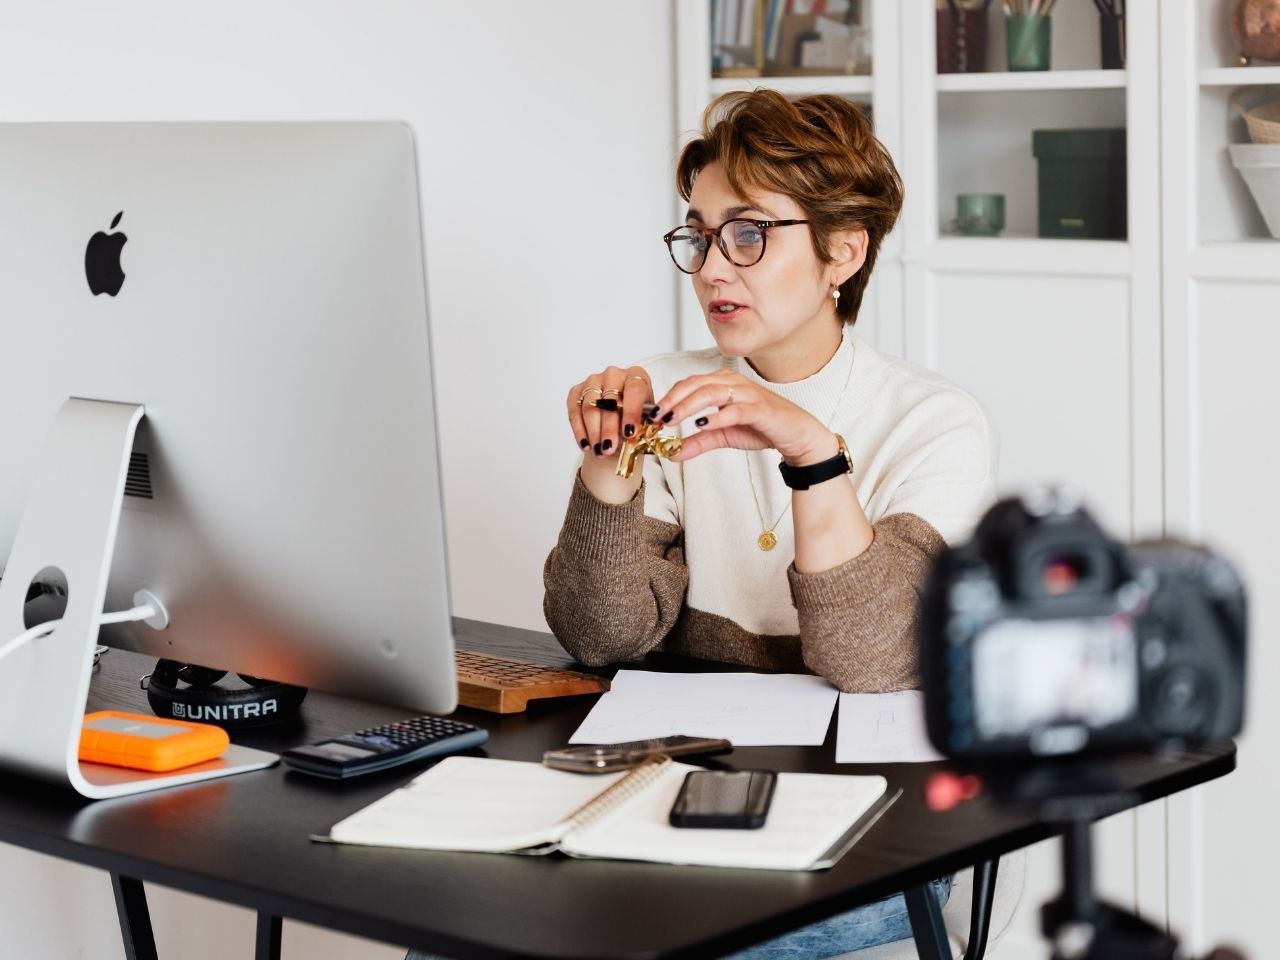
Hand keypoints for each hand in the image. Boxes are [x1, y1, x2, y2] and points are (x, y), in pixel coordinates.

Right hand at [566, 366, 653, 499]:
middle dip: (609, 428)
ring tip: (599, 451)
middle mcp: (614, 374)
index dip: (631, 412)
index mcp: (636, 376)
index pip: (634, 389)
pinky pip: (575, 411)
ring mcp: (593, 381)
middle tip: (609, 449)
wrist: (618, 419)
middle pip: (609, 400)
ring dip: (594, 432)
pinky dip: (579, 430)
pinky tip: (586, 445)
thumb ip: (643, 426)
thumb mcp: (645, 421)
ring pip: (590, 407)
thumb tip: (635, 436)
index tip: (629, 433)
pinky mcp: (577, 391)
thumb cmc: (634, 418)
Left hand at [651, 372, 836, 465]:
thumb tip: (671, 453)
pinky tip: (701, 425)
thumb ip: (697, 442)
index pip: (689, 383)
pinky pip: (734, 409)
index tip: (652, 415)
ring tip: (671, 420)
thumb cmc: (761, 428)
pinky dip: (716, 416)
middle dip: (672, 400)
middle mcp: (733, 382)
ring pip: (711, 392)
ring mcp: (747, 393)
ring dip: (687, 405)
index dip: (669, 397)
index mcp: (723, 383)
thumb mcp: (723, 436)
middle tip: (656, 417)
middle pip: (695, 384)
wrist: (796, 435)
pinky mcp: (760, 408)